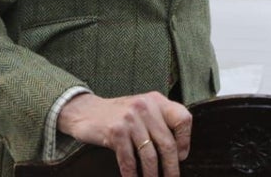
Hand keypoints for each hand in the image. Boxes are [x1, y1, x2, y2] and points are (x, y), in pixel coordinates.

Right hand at [58, 91, 191, 176]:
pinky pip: (129, 160)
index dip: (185, 141)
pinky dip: (133, 175)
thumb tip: (178, 152)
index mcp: (157, 101)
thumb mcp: (142, 109)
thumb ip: (159, 122)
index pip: (183, 119)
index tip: (181, 156)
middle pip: (167, 143)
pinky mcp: (115, 132)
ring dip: (152, 175)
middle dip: (171, 168)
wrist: (85, 110)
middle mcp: (145, 107)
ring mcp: (130, 119)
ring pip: (149, 155)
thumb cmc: (119, 114)